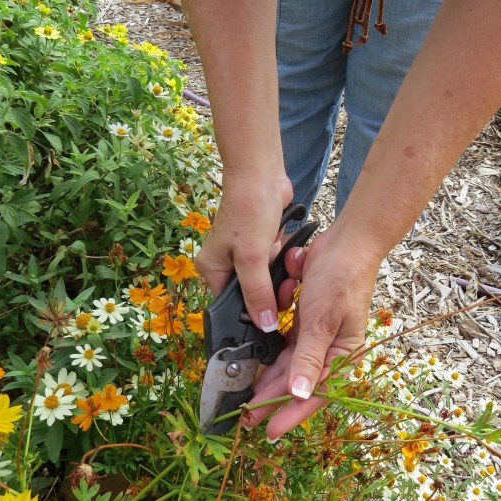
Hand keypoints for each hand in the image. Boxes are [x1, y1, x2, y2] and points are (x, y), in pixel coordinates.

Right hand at [196, 171, 292, 329]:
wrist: (261, 174)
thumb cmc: (249, 210)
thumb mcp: (252, 257)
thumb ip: (258, 293)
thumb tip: (264, 326)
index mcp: (212, 270)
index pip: (231, 306)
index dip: (252, 313)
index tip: (274, 314)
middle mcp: (225, 265)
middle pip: (251, 296)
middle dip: (271, 293)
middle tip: (286, 286)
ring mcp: (244, 256)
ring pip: (266, 282)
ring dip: (280, 277)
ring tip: (288, 265)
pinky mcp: (261, 246)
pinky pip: (274, 266)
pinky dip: (284, 263)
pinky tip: (288, 253)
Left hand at [242, 222, 382, 440]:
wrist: (343, 243)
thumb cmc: (340, 281)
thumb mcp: (320, 322)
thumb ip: (307, 360)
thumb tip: (298, 395)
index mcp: (344, 356)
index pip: (316, 393)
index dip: (292, 414)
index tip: (270, 431)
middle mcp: (331, 349)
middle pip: (297, 381)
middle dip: (272, 399)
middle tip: (247, 418)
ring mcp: (317, 335)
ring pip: (287, 364)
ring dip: (268, 378)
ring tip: (246, 399)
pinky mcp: (305, 321)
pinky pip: (283, 343)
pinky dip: (270, 350)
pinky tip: (254, 364)